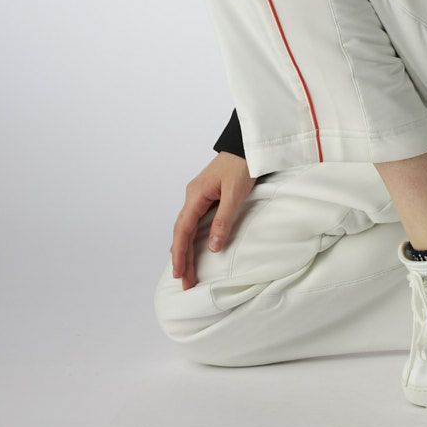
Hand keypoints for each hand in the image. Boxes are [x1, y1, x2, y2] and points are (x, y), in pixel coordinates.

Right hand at [170, 151, 257, 289]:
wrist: (247, 144)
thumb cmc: (242, 164)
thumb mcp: (235, 193)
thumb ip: (223, 220)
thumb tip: (212, 247)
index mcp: (196, 195)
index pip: (183, 229)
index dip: (180, 253)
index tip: (179, 273)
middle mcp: (193, 196)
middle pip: (182, 231)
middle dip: (182, 257)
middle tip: (184, 282)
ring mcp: (199, 195)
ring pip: (188, 227)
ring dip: (187, 249)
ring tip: (186, 272)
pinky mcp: (208, 195)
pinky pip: (195, 221)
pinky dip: (192, 237)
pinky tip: (192, 248)